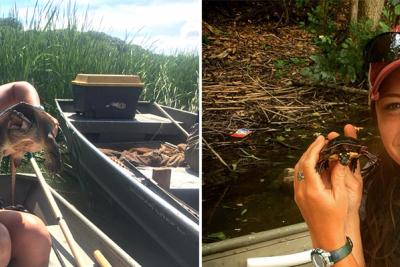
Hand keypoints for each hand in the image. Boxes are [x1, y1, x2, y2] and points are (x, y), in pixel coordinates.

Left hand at [293, 124, 362, 249]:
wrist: (326, 236)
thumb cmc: (334, 219)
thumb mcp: (340, 196)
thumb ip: (337, 176)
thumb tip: (338, 159)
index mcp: (312, 189)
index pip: (309, 162)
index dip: (314, 149)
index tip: (321, 140)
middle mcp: (301, 190)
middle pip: (301, 163)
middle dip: (310, 150)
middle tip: (320, 141)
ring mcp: (298, 193)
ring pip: (297, 169)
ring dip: (306, 157)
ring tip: (318, 149)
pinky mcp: (298, 196)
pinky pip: (298, 176)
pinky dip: (304, 166)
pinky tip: (313, 164)